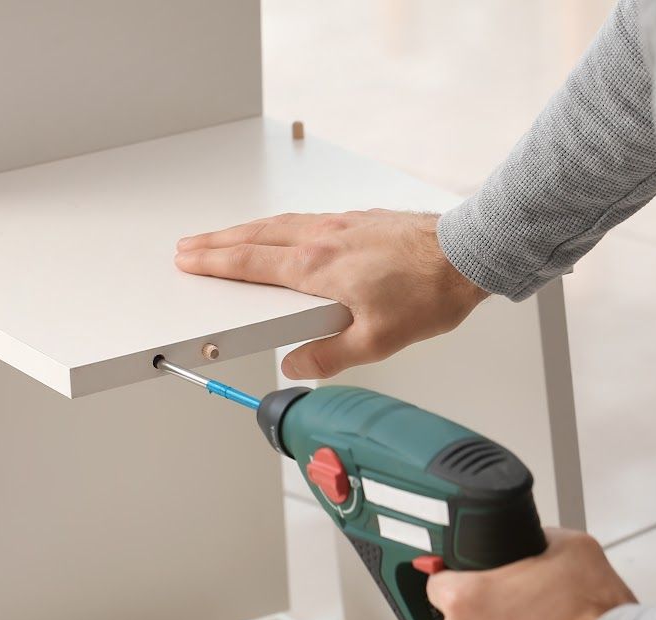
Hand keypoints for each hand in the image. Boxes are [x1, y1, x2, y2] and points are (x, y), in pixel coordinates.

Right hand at [175, 209, 487, 379]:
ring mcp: (339, 224)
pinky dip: (277, 225)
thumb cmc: (429, 292)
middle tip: (189, 244)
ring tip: (223, 237)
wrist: (467, 254)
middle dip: (216, 241)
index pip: (250, 264)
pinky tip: (280, 231)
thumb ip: (328, 355)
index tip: (189, 261)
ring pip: (278, 224)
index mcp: (316, 268)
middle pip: (254, 237)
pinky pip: (303, 219)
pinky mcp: (357, 219)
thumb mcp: (376, 341)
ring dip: (243, 230)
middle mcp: (322, 238)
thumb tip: (295, 365)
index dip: (214, 264)